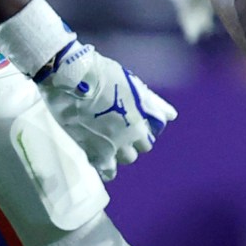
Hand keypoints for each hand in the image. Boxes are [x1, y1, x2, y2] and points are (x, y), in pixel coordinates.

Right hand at [35, 40, 174, 179]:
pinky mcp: (88, 148)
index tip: (133, 129)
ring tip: (108, 145)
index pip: (148, 140)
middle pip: (135, 152)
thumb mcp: (135, 87)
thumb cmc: (106, 77)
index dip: (141, 135)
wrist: (73, 79)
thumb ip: (154, 104)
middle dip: (130, 145)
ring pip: (121, 161)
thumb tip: (172, 116)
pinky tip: (101, 163)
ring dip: (117, 155)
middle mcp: (126, 139)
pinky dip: (104, 168)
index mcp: (139, 124)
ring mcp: (107, 146)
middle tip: (119, 135)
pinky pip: (102, 168)